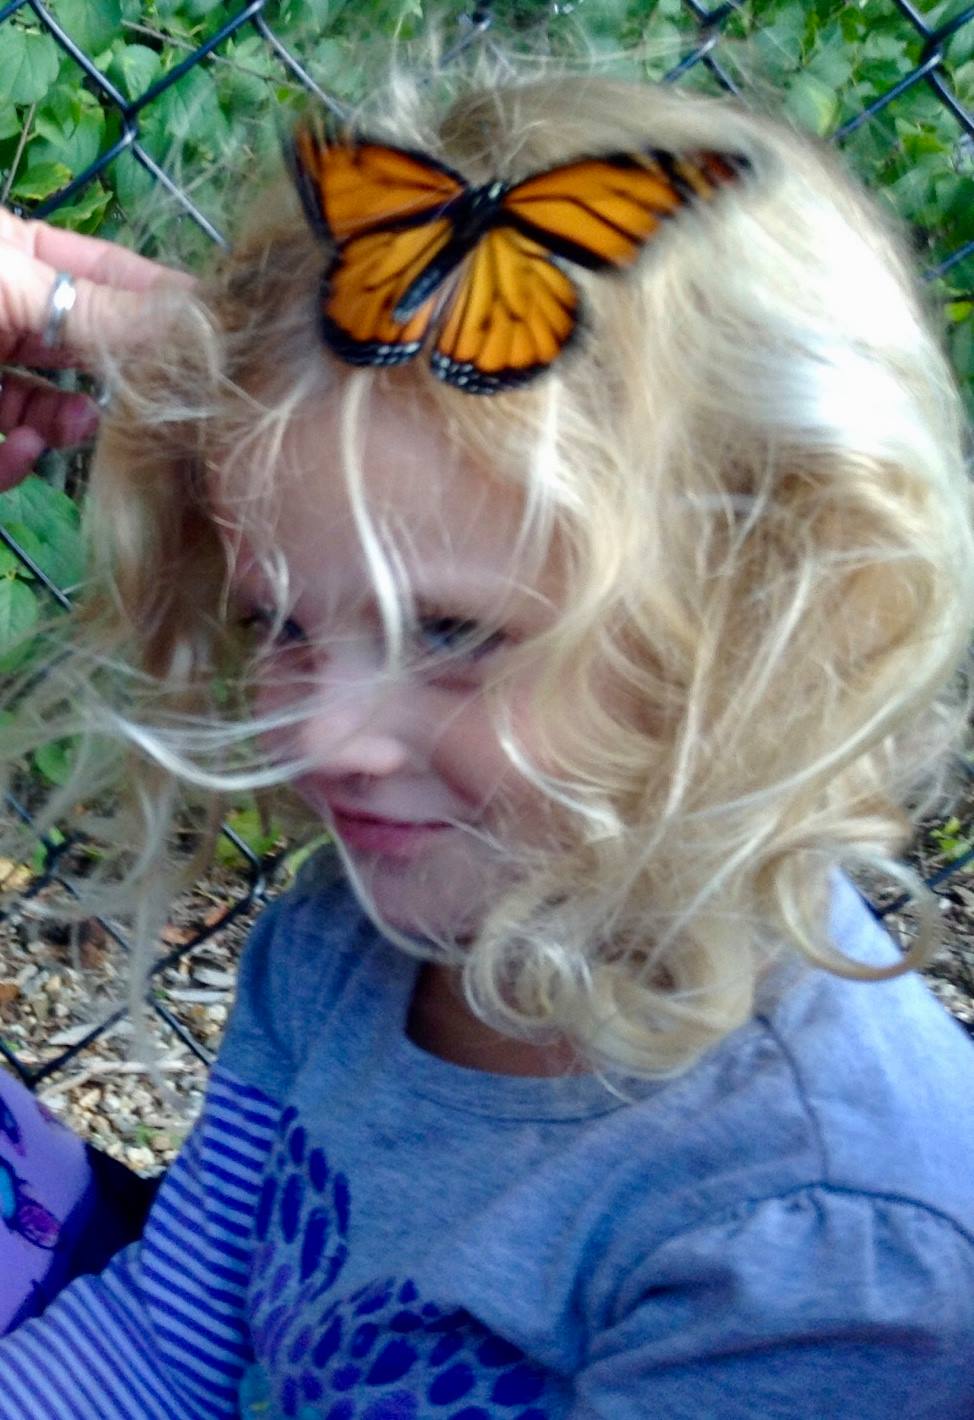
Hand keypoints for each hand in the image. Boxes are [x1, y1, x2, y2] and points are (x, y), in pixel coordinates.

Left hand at [0, 209, 193, 491]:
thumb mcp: (8, 288)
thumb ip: (97, 310)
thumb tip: (198, 321)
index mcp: (16, 255)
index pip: (108, 271)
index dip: (161, 297)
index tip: (221, 330)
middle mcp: (7, 312)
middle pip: (88, 349)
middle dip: (122, 377)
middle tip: (169, 400)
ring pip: (49, 413)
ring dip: (66, 426)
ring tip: (72, 427)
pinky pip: (8, 456)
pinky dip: (16, 461)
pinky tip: (17, 450)